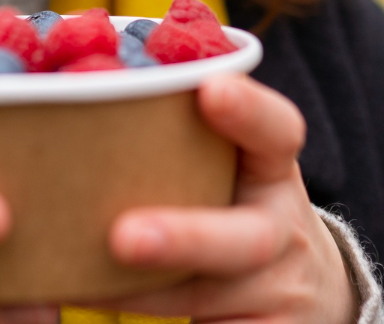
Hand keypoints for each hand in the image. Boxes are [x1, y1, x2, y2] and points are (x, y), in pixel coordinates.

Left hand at [100, 75, 356, 323]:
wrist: (305, 290)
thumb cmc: (234, 204)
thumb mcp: (229, 165)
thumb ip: (180, 133)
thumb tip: (82, 82)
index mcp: (272, 168)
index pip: (278, 131)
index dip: (249, 111)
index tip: (211, 89)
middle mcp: (283, 229)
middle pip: (245, 238)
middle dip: (185, 237)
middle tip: (124, 237)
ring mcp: (278, 291)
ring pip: (210, 297)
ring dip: (139, 292)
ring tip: (79, 280)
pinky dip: (143, 314)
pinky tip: (94, 301)